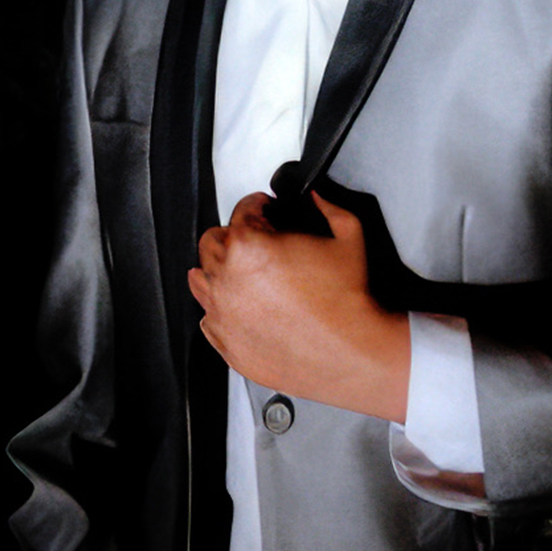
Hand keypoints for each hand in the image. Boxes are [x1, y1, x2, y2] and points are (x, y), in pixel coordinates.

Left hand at [189, 190, 409, 421]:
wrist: (349, 352)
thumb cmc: (346, 301)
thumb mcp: (348, 235)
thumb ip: (329, 206)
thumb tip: (317, 198)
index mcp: (249, 245)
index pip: (243, 209)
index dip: (260, 205)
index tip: (267, 210)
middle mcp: (226, 277)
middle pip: (213, 240)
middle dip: (235, 235)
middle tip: (259, 242)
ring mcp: (221, 313)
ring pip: (201, 278)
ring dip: (221, 270)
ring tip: (245, 274)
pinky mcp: (225, 343)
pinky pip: (208, 318)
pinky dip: (223, 309)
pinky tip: (246, 306)